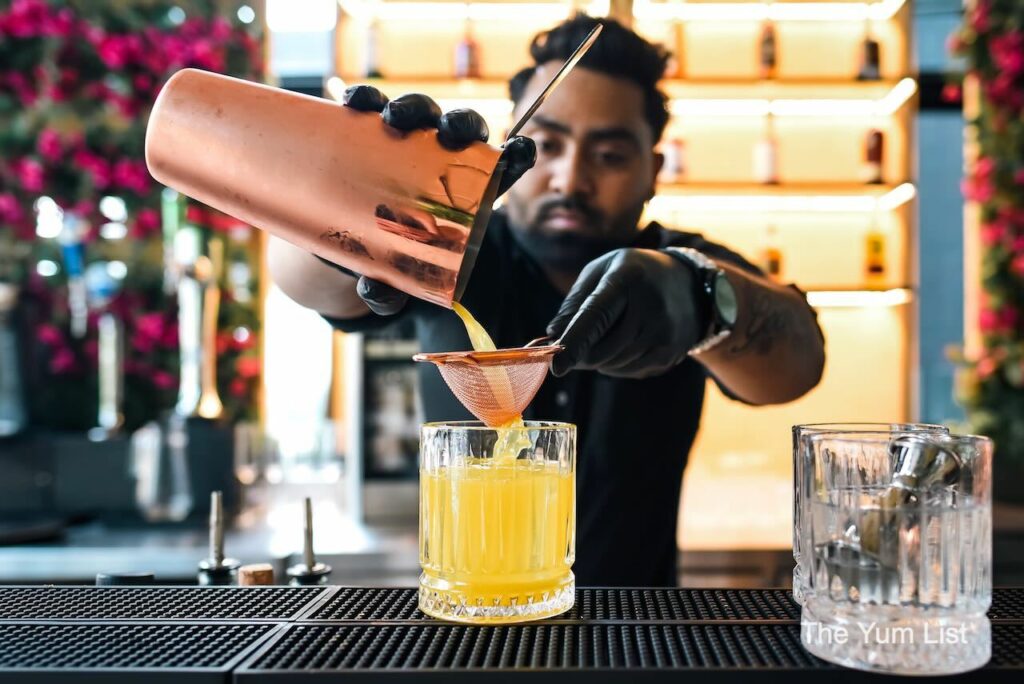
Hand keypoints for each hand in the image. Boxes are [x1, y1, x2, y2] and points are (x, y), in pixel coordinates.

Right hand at [337, 85, 536, 314]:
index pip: (498, 169)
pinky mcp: (366, 132)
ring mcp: (403, 142)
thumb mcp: (385, 280)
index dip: (516, 156)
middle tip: (447, 133)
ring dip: (413, 108)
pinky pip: (369, 108)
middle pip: (461, 131)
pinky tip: (357, 103)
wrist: (338, 240)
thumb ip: (386, 293)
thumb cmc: (379, 259)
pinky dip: (365, 101)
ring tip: (394, 119)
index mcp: (459, 193)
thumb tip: (378, 294)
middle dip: (460, 124)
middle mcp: (436, 159)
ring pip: (419, 114)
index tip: (523, 149)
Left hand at [546, 249, 705, 378]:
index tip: (556, 367)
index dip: (574, 344)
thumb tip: (553, 334)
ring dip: (596, 358)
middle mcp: (651, 308)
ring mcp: (664, 334)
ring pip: (611, 365)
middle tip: (571, 347)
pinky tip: (623, 342)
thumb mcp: (603, 270)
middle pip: (601, 350)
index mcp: (628, 279)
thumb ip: (575, 300)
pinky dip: (614, 363)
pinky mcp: (670, 354)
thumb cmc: (634, 274)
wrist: (691, 286)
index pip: (596, 317)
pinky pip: (627, 371)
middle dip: (579, 354)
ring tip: (604, 335)